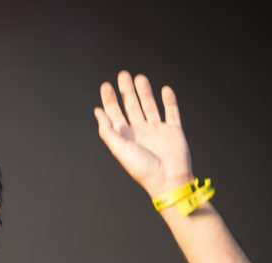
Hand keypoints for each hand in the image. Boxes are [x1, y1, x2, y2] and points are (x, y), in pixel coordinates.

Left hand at [94, 70, 193, 197]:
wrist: (169, 179)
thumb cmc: (143, 168)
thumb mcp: (120, 149)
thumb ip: (108, 131)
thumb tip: (97, 113)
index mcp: (126, 136)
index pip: (115, 114)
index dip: (109, 100)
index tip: (105, 85)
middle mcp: (140, 131)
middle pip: (131, 106)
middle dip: (126, 91)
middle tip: (123, 75)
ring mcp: (157, 130)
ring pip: (149, 106)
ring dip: (144, 92)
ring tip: (139, 77)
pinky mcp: (174, 131)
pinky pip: (172, 112)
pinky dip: (169, 101)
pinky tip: (165, 90)